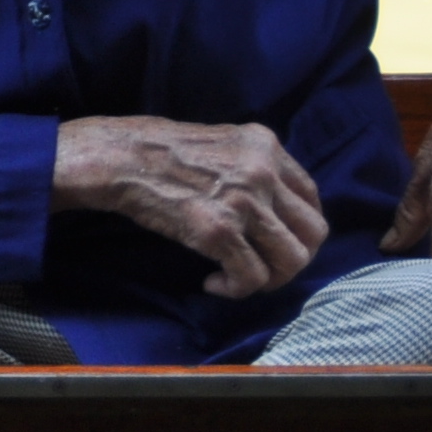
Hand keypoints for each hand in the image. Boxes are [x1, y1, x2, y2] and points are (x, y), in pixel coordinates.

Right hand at [56, 114, 328, 300]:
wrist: (117, 158)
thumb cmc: (158, 151)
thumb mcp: (221, 142)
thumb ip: (253, 166)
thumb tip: (273, 207)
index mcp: (266, 145)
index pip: (311, 197)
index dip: (298, 228)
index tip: (273, 240)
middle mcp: (264, 171)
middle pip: (313, 232)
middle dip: (293, 258)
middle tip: (262, 266)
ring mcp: (244, 202)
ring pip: (292, 260)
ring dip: (270, 279)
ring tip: (239, 277)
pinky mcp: (219, 231)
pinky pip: (252, 277)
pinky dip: (236, 289)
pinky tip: (213, 282)